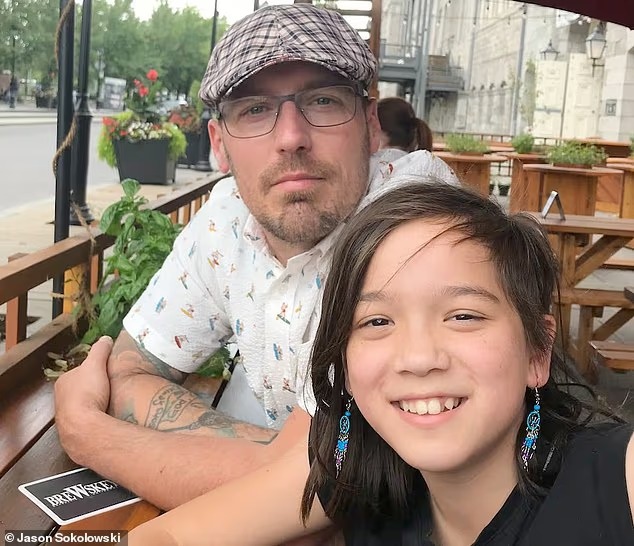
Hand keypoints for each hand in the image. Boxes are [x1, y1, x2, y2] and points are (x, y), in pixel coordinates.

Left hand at [55, 336, 113, 460]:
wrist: (83, 425)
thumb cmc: (87, 392)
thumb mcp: (95, 365)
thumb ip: (100, 350)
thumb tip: (106, 338)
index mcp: (63, 381)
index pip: (78, 372)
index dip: (91, 371)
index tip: (104, 373)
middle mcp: (60, 398)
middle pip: (79, 389)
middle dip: (92, 389)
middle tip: (108, 388)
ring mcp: (65, 415)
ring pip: (81, 406)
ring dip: (92, 405)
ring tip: (108, 403)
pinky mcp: (73, 430)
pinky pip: (85, 420)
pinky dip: (94, 418)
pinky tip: (103, 417)